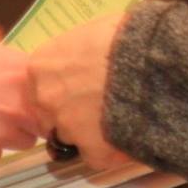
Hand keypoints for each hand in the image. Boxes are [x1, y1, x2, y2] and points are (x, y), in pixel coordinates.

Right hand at [0, 31, 39, 166]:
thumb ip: (4, 59)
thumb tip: (13, 67)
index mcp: (21, 73)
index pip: (52, 91)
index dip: (43, 95)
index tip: (34, 96)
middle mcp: (19, 107)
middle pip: (43, 122)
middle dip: (30, 117)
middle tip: (6, 110)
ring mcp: (2, 135)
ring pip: (22, 141)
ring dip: (10, 133)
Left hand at [27, 12, 130, 168]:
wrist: (147, 62)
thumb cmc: (121, 36)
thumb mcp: (91, 31)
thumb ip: (77, 51)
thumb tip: (85, 56)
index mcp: (40, 66)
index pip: (41, 86)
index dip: (62, 89)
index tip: (80, 87)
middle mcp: (45, 99)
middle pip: (51, 114)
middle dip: (70, 113)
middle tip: (99, 104)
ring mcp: (66, 127)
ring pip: (73, 136)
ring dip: (91, 132)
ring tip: (120, 117)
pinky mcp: (91, 150)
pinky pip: (97, 156)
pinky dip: (111, 150)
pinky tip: (128, 134)